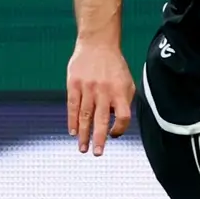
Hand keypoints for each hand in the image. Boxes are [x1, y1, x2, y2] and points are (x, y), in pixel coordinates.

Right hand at [67, 39, 135, 156]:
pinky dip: (72, 120)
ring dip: (83, 134)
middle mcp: (104, 91)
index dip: (120, 128)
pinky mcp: (73, 85)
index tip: (114, 135)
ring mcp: (87, 88)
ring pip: (85, 116)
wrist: (98, 44)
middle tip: (97, 154)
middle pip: (102, 119)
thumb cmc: (115, 67)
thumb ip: (124, 101)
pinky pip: (72, 106)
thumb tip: (117, 122)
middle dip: (99, 139)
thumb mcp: (127, 82)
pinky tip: (72, 132)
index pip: (123, 116)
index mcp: (120, 91)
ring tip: (82, 148)